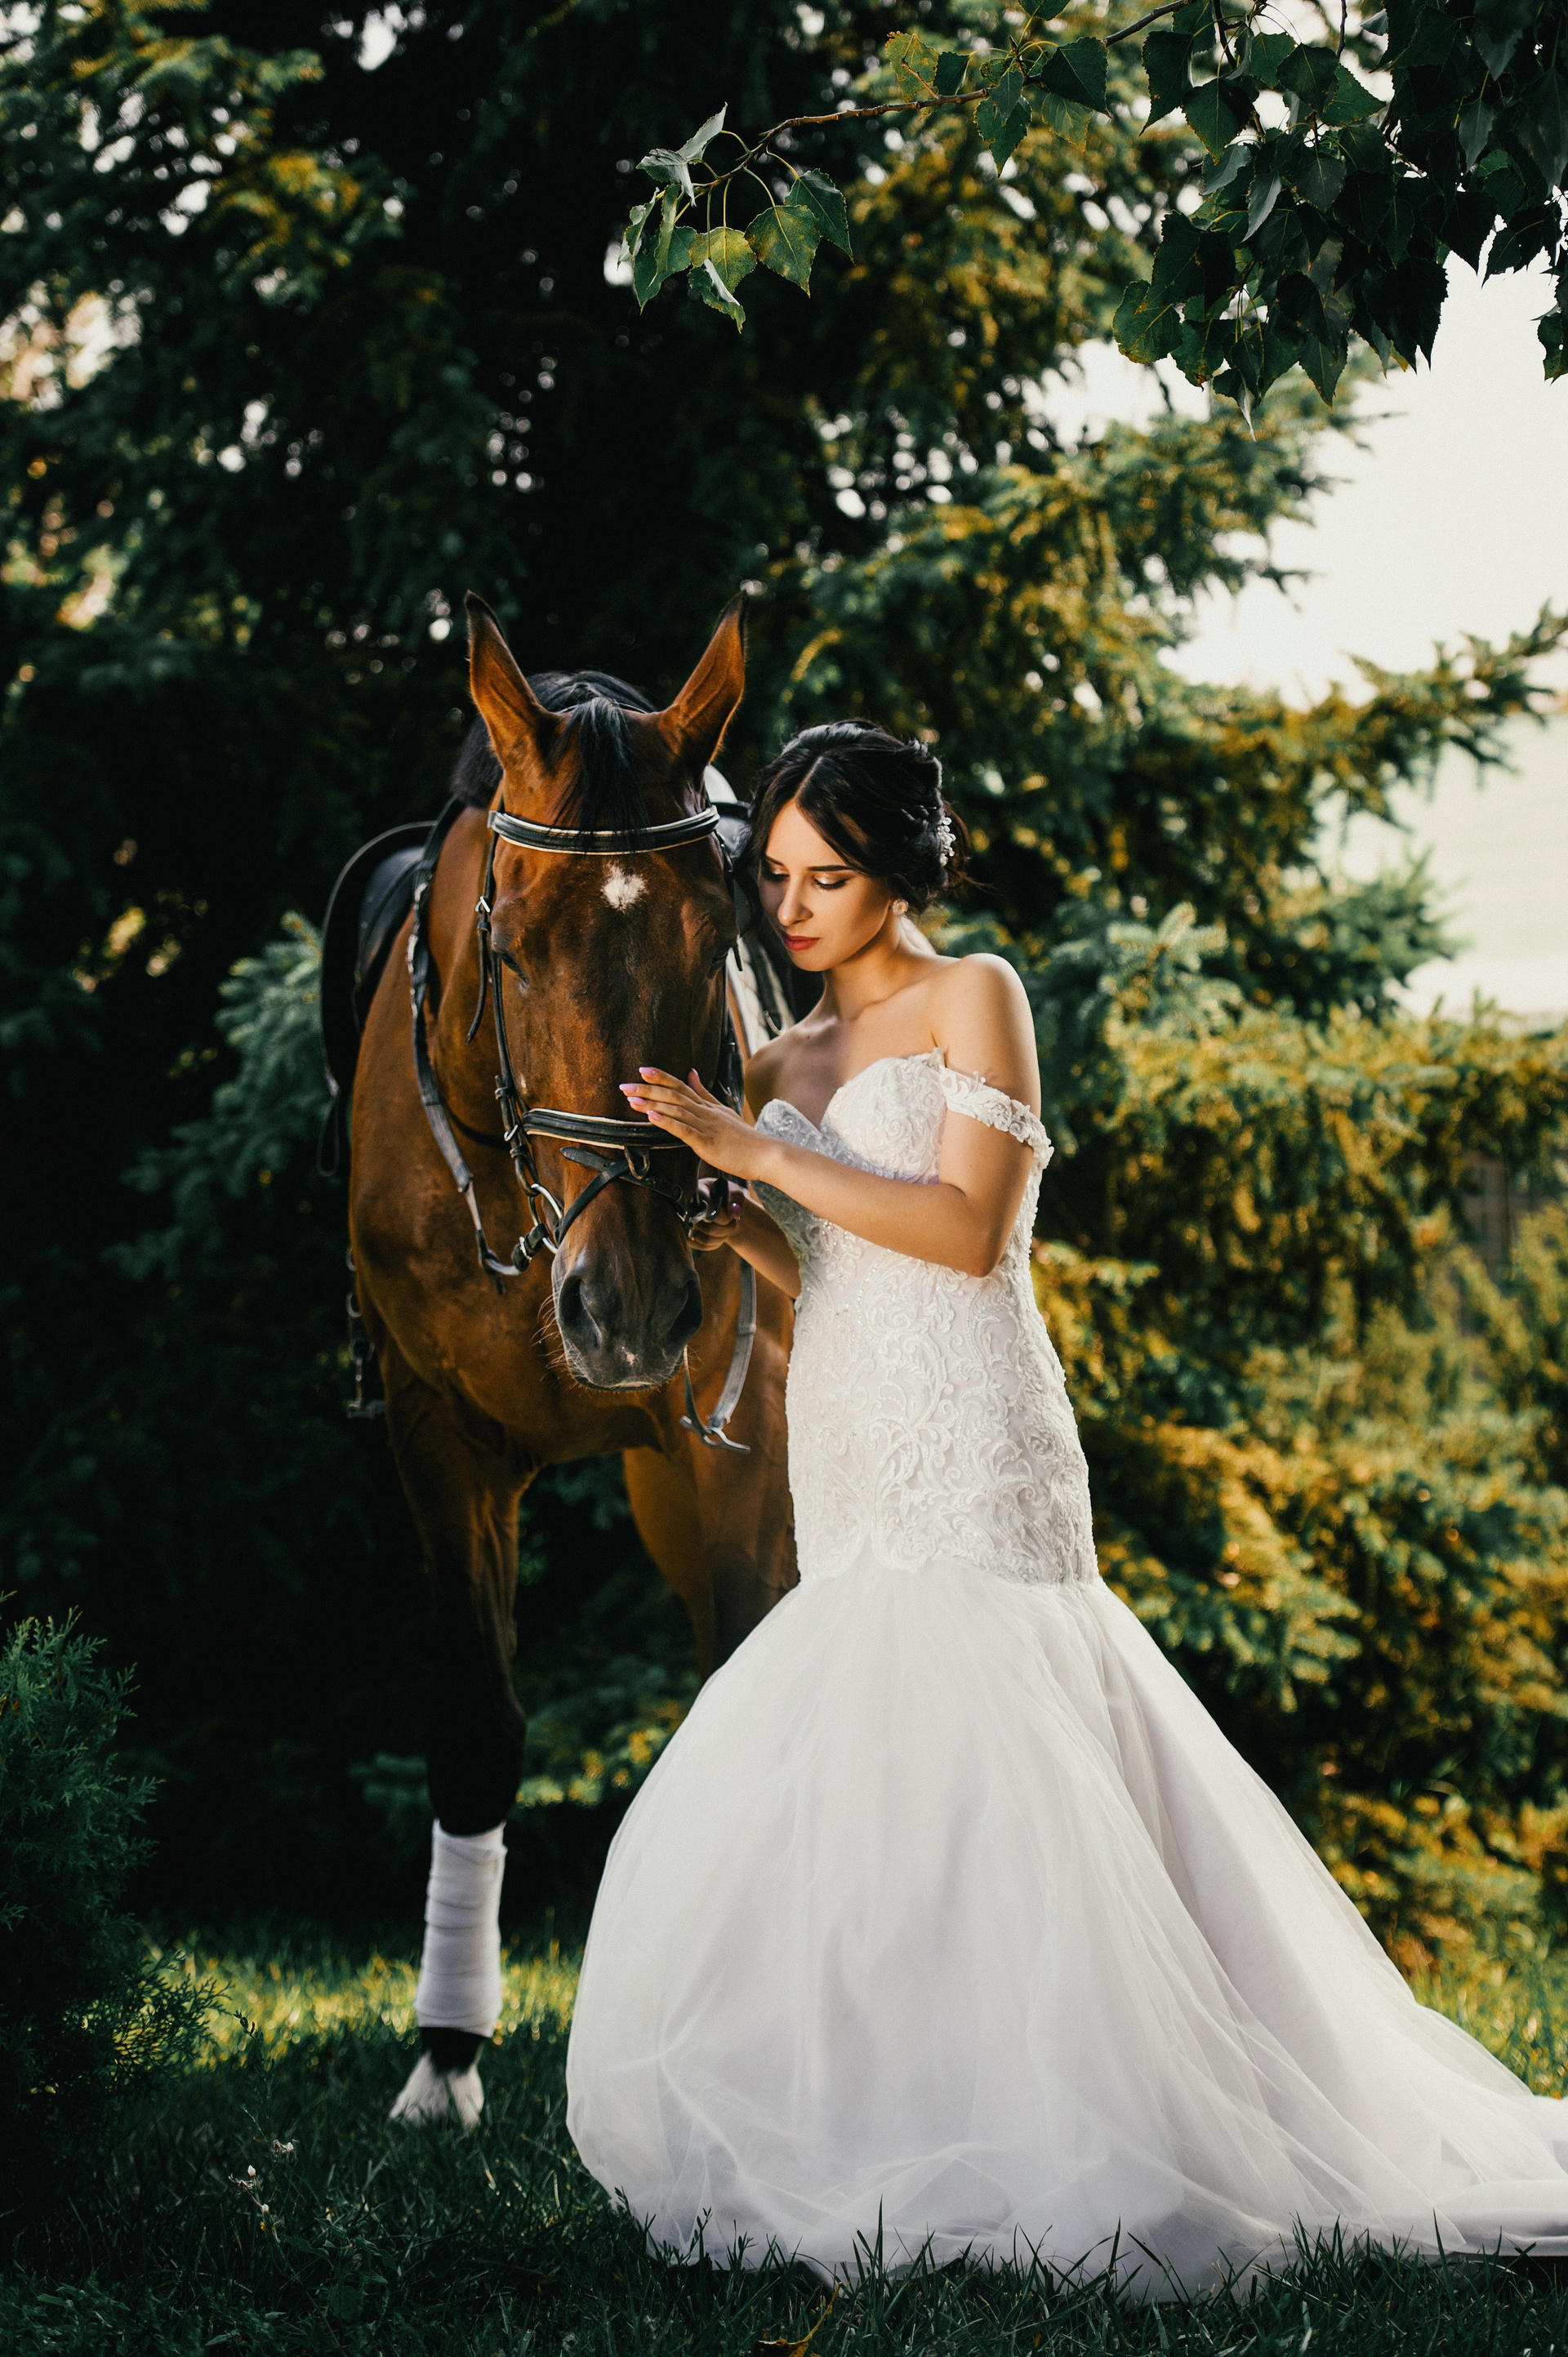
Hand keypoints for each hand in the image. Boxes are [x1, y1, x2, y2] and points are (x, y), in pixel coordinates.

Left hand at [619, 1067, 770, 1181]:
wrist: (766, 1154)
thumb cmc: (745, 1139)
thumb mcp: (723, 1111)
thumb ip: (705, 1093)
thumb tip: (691, 1073)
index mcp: (708, 1106)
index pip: (681, 1086)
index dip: (661, 1077)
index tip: (642, 1070)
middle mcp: (705, 1112)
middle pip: (673, 1095)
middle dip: (647, 1089)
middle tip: (624, 1086)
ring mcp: (706, 1126)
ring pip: (676, 1110)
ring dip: (652, 1104)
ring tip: (631, 1099)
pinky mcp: (707, 1143)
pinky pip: (684, 1130)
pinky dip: (667, 1122)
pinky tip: (652, 1117)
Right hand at [689, 1173, 739, 1252]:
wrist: (722, 1208)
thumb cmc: (727, 1197)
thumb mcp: (735, 1192)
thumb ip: (735, 1198)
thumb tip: (733, 1212)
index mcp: (697, 1191)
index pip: (708, 1209)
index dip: (722, 1216)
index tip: (731, 1215)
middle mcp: (687, 1207)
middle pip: (708, 1227)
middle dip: (726, 1227)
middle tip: (732, 1221)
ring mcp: (685, 1223)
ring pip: (705, 1239)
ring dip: (723, 1236)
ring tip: (728, 1227)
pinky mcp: (687, 1236)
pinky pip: (703, 1246)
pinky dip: (716, 1243)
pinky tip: (720, 1234)